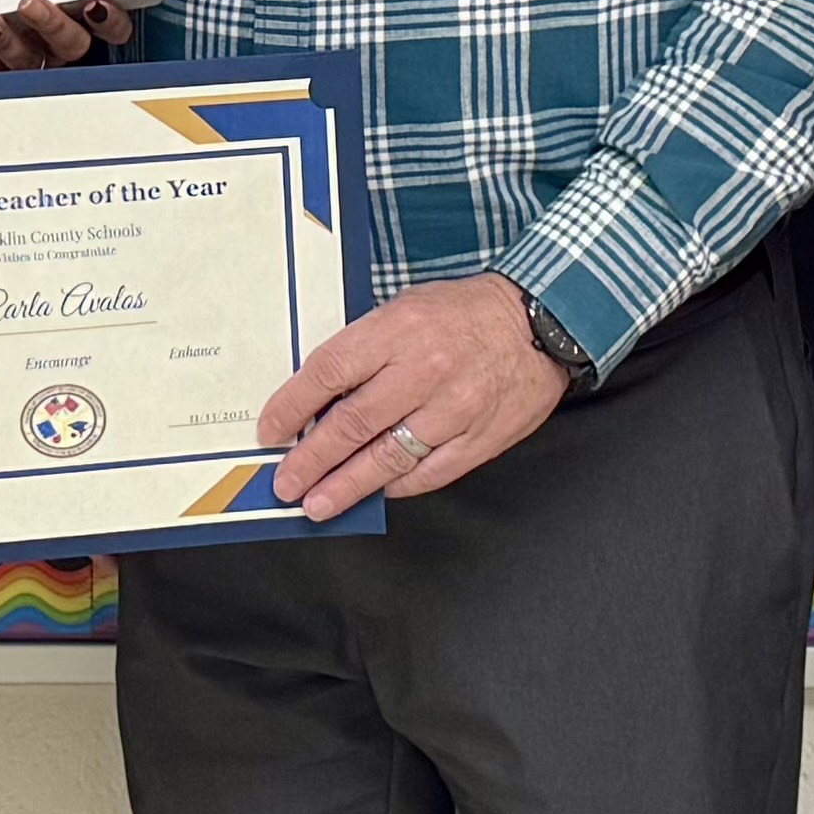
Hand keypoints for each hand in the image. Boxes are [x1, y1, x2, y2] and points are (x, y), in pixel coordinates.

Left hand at [0, 0, 137, 75]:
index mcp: (80, 17)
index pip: (113, 27)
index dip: (109, 20)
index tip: (95, 4)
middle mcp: (58, 44)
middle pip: (71, 44)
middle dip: (52, 24)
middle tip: (29, 3)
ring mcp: (27, 60)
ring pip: (27, 61)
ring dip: (6, 42)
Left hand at [257, 271, 570, 520]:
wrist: (542, 320)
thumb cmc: (467, 313)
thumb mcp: (406, 309)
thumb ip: (366, 348)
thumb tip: (320, 394)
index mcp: (398, 330)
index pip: (329, 372)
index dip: (293, 406)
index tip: (272, 429)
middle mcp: (424, 371)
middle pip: (352, 424)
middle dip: (311, 460)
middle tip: (286, 483)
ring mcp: (454, 408)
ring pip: (388, 458)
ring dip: (347, 486)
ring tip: (318, 503)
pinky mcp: (480, 437)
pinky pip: (429, 472)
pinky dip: (397, 486)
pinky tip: (375, 492)